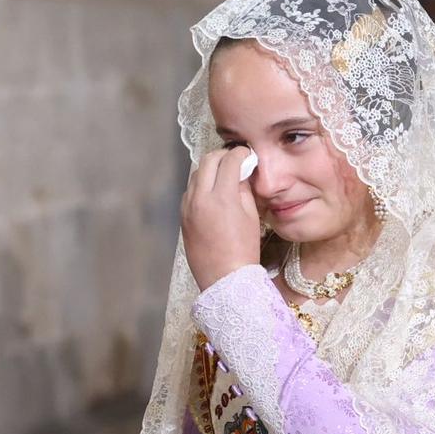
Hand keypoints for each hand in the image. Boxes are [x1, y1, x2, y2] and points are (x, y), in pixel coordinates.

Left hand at [181, 146, 261, 290]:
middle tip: (234, 161)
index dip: (240, 154)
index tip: (247, 155)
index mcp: (221, 197)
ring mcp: (187, 208)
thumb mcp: (251, 216)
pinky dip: (201, 186)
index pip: (229, 161)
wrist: (225, 279)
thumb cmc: (243, 251)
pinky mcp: (182, 217)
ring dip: (210, 169)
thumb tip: (241, 173)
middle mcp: (200, 198)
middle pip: (207, 161)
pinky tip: (212, 194)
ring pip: (196, 174)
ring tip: (224, 176)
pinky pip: (190, 191)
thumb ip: (244, 189)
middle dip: (222, 156)